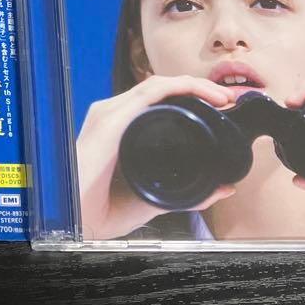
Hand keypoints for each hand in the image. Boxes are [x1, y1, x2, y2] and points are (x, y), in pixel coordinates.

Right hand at [76, 75, 236, 240]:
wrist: (74, 220)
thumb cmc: (100, 212)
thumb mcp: (154, 200)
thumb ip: (189, 195)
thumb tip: (224, 188)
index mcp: (118, 131)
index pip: (158, 103)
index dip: (192, 99)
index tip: (223, 109)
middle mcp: (113, 116)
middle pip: (161, 90)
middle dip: (198, 89)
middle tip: (230, 99)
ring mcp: (110, 113)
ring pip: (159, 85)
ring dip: (195, 84)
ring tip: (224, 96)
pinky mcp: (112, 117)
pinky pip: (151, 90)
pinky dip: (183, 86)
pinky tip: (205, 93)